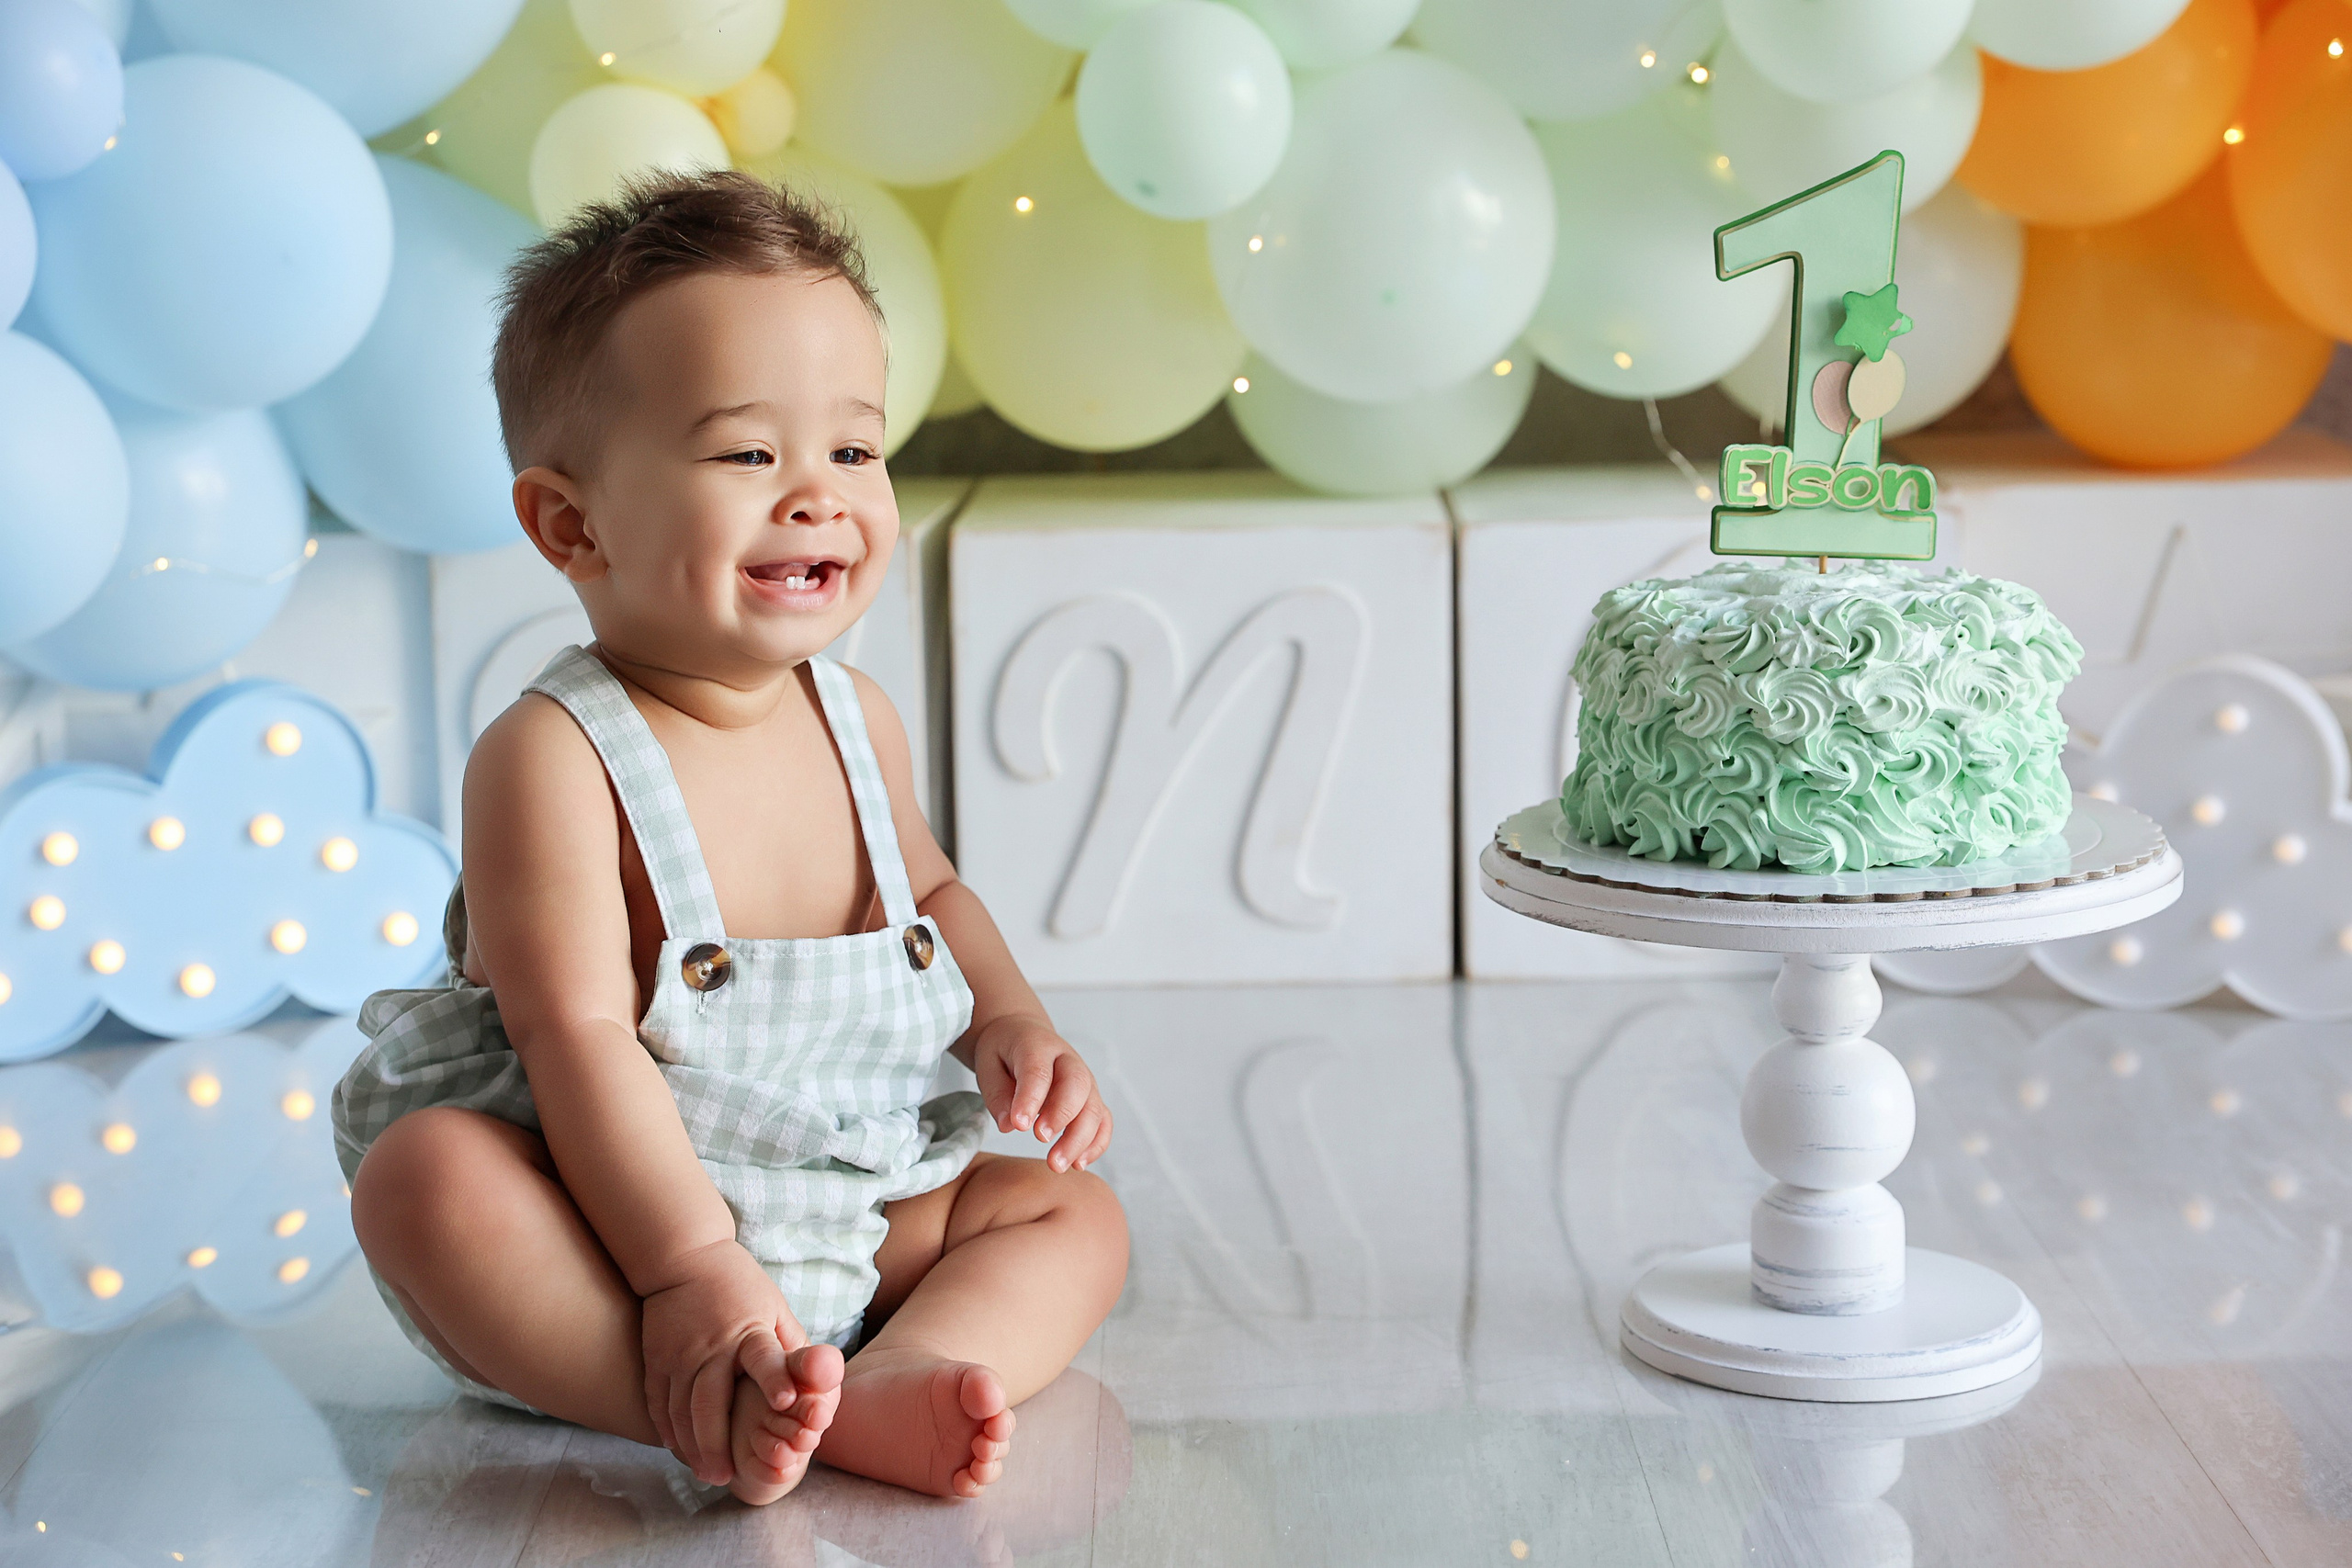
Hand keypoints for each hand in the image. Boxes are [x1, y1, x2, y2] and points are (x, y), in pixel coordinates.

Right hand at [638, 1238, 805, 1484]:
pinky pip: (659, 1403)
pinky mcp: (656, 1359)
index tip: (787, 1402)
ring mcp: (678, 1354)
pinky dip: (668, 1431)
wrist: (683, 1256)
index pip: (763, 1356)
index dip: (775, 1378)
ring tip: (707, 1473)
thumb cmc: (739, 1285)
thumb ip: (790, 1346)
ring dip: (692, 1446)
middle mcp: (711, 1345)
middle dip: (717, 1442)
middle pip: (710, 1401)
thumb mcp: (774, 1306)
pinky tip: (680, 1451)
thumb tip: (814, 1382)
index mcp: (748, 1330)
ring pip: (680, 1410)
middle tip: (725, 1477)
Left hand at [971, 1015, 1112, 1172]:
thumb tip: (1010, 1125)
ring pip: (1094, 1107)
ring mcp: (1085, 1079)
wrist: (1024, 1035)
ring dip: (1080, 1139)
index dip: (1030, 1098)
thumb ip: (997, 1093)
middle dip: (1062, 1115)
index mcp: (1038, 1045)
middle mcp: (1068, 1060)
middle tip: (1040, 1139)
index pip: (1038, 1071)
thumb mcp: (988, 1064)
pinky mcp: (1091, 1098)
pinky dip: (1096, 1144)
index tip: (1019, 1125)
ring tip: (1057, 1165)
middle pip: (1077, 1085)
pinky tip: (1078, 1164)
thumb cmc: (1005, 1052)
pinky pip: (1103, 1121)